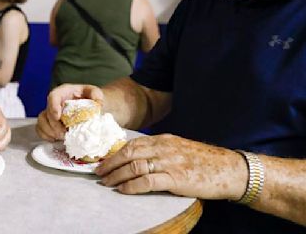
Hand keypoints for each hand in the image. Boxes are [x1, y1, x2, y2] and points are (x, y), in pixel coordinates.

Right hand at [36, 84, 103, 140]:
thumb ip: (96, 94)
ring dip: (49, 132)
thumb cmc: (90, 98)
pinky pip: (41, 130)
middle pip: (46, 112)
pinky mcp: (50, 123)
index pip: (53, 96)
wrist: (90, 105)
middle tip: (64, 134)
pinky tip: (55, 140)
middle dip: (53, 125)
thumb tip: (98, 103)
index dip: (53, 107)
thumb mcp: (95, 93)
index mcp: (63, 92)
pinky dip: (46, 136)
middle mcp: (55, 102)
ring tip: (61, 138)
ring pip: (41, 122)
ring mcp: (51, 113)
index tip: (58, 117)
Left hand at [95, 134, 246, 199]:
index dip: (115, 153)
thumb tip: (139, 157)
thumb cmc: (205, 162)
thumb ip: (161, 150)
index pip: (132, 144)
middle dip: (110, 163)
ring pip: (134, 166)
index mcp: (164, 140)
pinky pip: (147, 181)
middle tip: (98, 171)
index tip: (104, 160)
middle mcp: (164, 148)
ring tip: (106, 182)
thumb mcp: (180, 148)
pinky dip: (131, 186)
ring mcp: (169, 162)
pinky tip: (122, 190)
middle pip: (128, 153)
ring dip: (116, 175)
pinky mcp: (176, 178)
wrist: (230, 169)